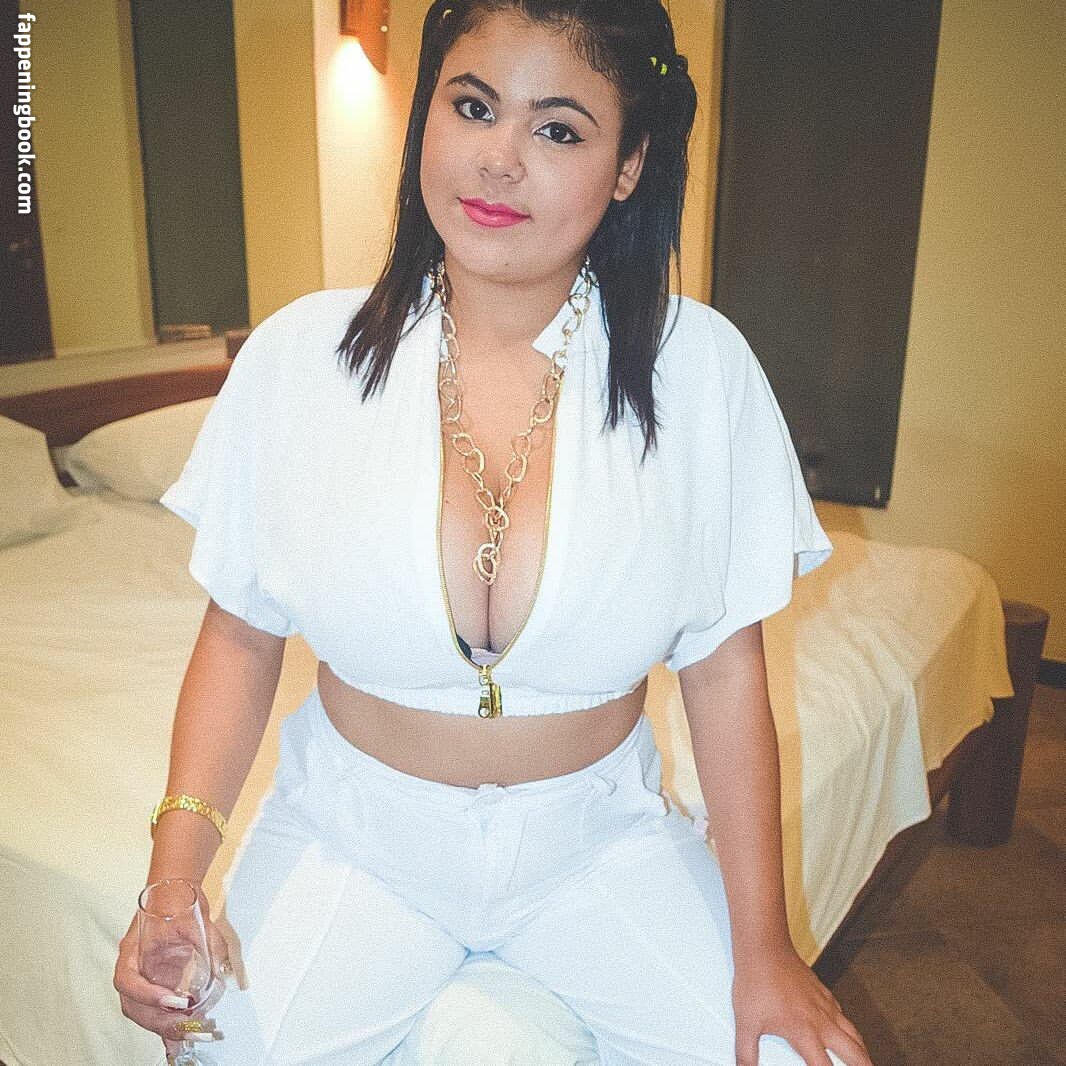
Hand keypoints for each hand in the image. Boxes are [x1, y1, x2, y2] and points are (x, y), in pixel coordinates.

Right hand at [114, 888, 230, 1056]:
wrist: (175, 891)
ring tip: (194, 1033)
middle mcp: (132, 969)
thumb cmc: (179, 901)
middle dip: (161, 1022)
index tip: (175, 1002)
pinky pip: (155, 1012)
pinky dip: (167, 1028)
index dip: (149, 996)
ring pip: (143, 1014)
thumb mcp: (196, 920)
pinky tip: (181, 1043)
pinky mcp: (154, 986)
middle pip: (134, 1006)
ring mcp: (141, 979)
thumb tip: (225, 974)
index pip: (128, 981)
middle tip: (190, 1026)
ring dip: (166, 1028)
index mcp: (133, 950)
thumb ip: (211, 946)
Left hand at [731, 946, 871, 1065]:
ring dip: (862, 1049)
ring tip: (865, 1061)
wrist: (764, 948)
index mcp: (804, 1033)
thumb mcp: (745, 1024)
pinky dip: (849, 1026)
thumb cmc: (756, 982)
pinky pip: (842, 1013)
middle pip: (854, 1053)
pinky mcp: (822, 990)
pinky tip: (844, 1028)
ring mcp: (824, 1004)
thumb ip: (745, 1054)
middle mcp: (821, 1021)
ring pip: (853, 1031)